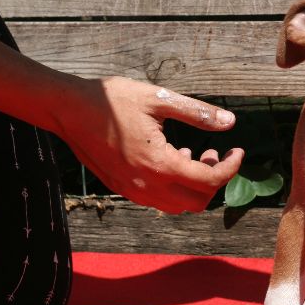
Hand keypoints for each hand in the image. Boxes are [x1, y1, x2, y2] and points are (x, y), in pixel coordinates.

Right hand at [55, 76, 243, 213]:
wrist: (66, 108)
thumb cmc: (112, 99)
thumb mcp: (159, 99)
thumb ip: (197, 113)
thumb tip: (230, 121)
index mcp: (159, 163)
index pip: (209, 181)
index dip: (231, 168)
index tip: (238, 151)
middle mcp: (146, 185)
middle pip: (198, 201)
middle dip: (215, 180)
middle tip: (214, 152)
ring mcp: (132, 190)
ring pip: (179, 205)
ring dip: (195, 185)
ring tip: (194, 154)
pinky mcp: (122, 188)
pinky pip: (159, 201)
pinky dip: (175, 187)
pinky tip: (171, 157)